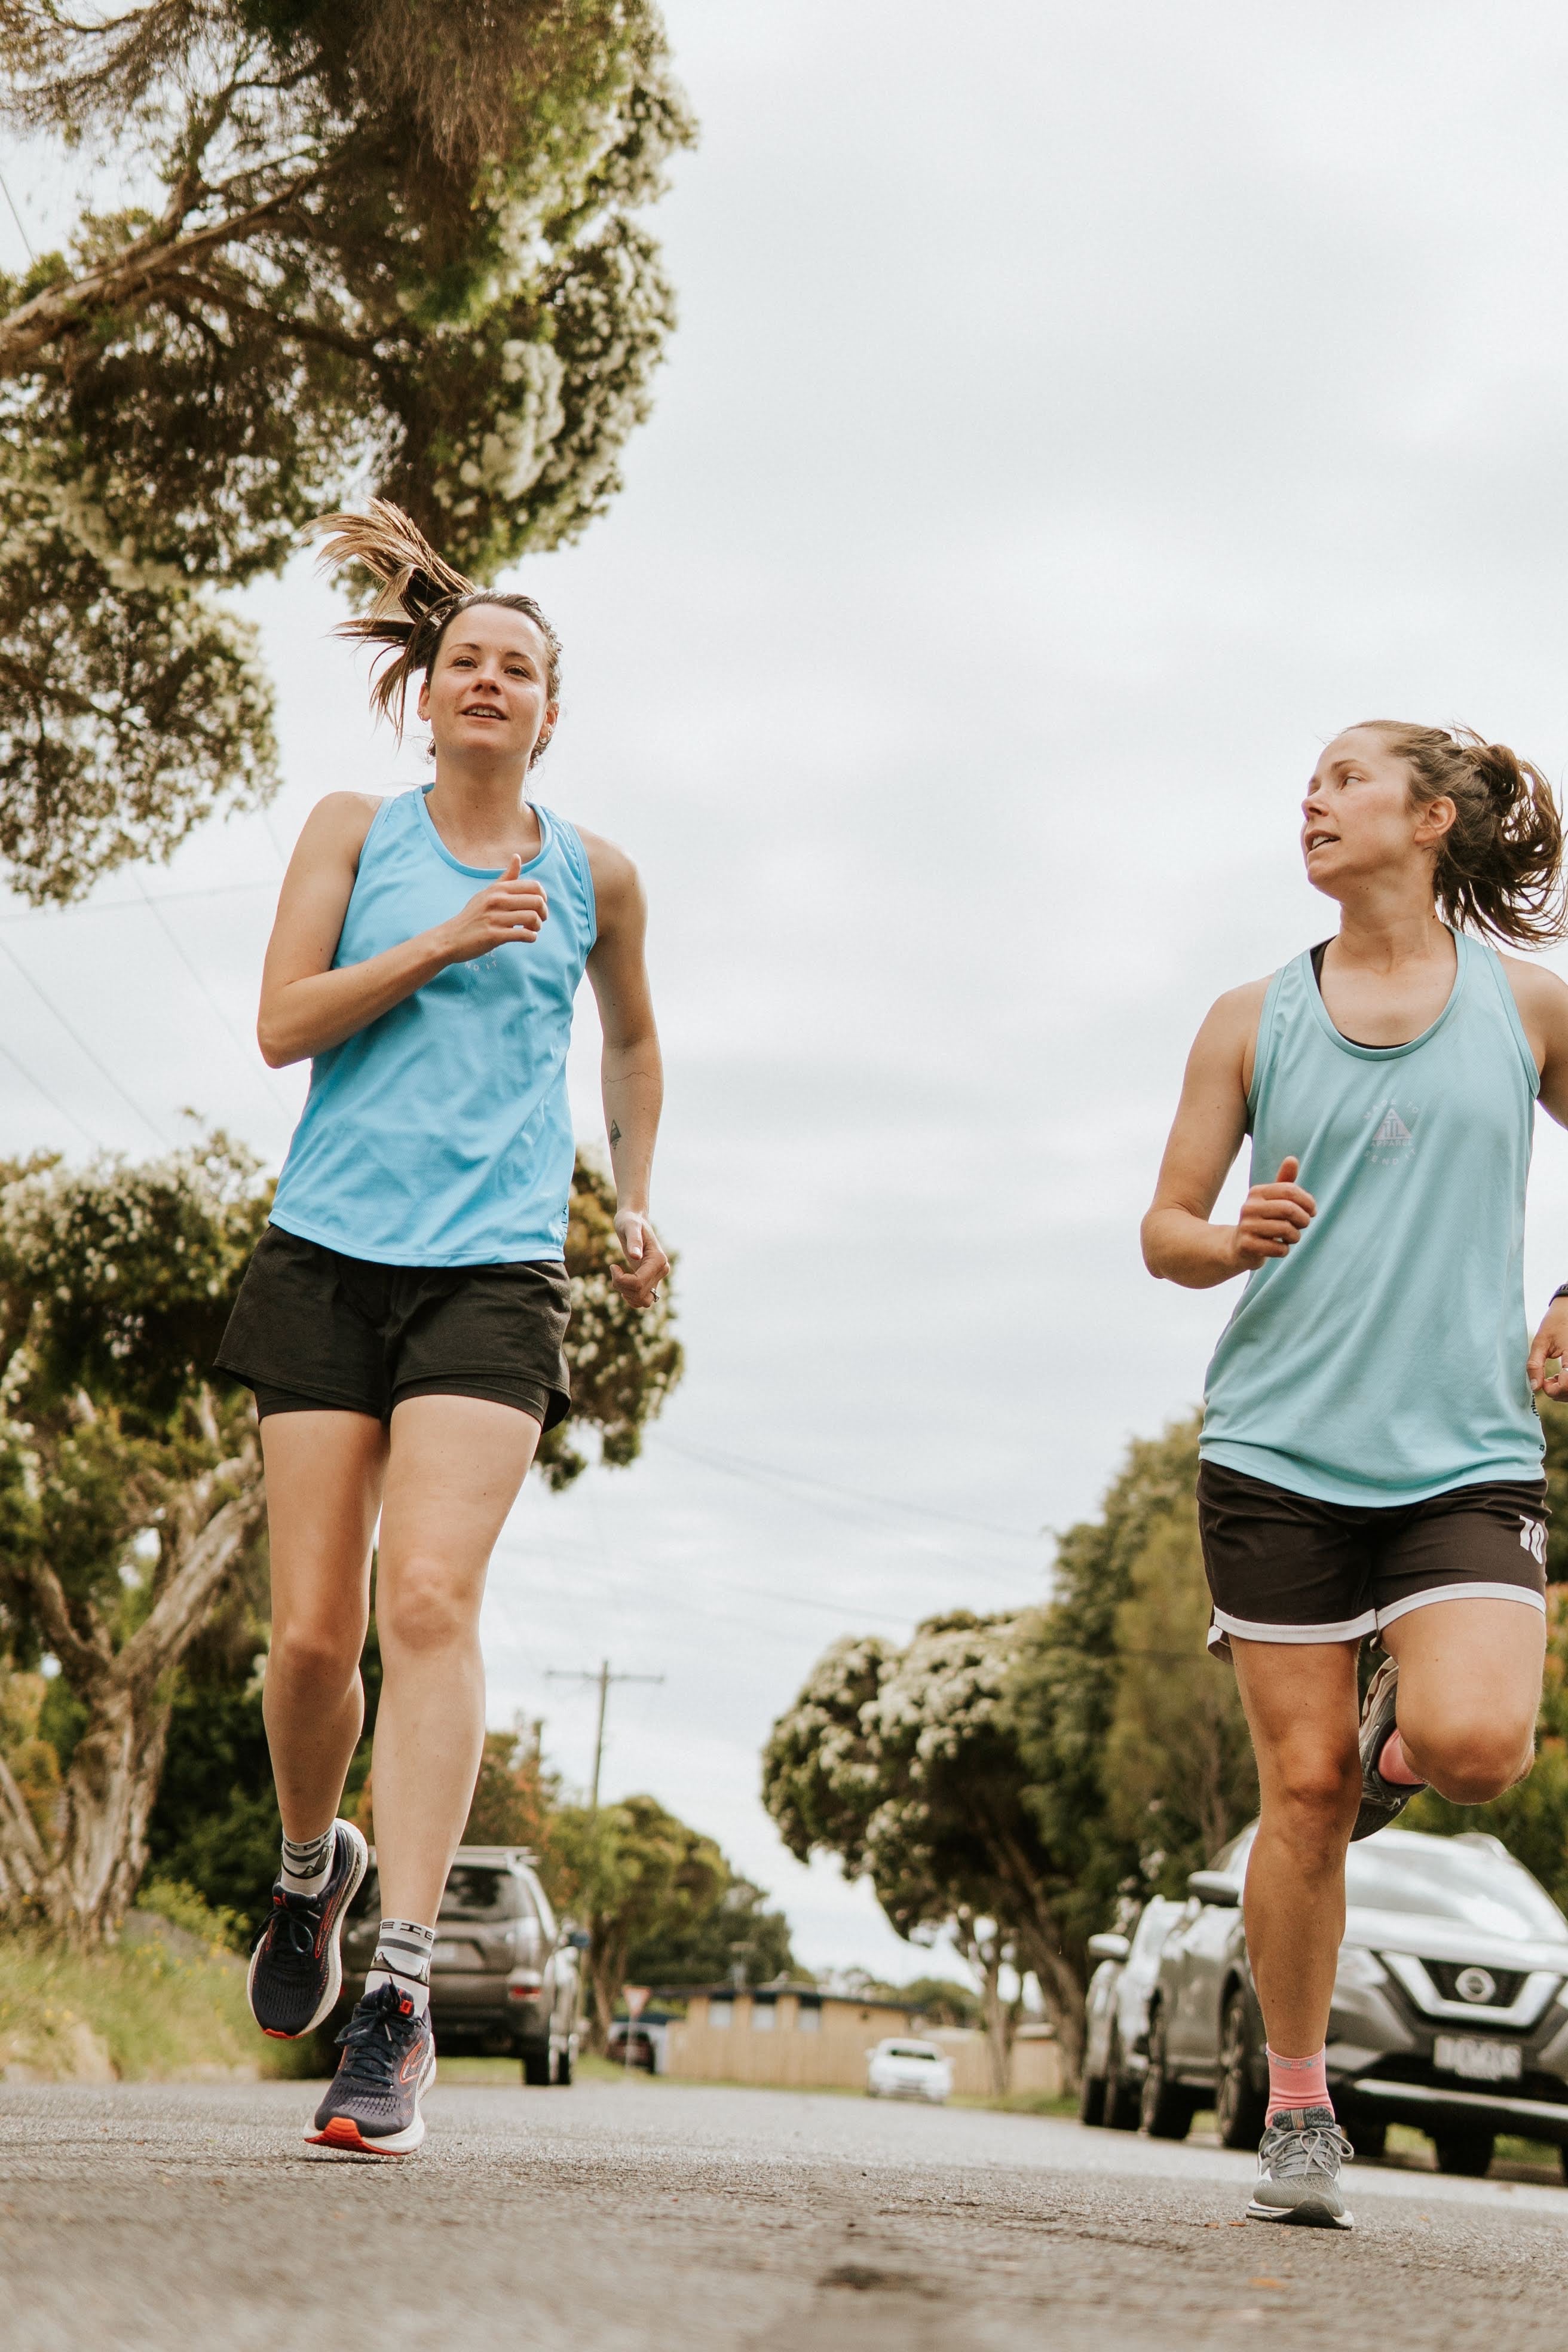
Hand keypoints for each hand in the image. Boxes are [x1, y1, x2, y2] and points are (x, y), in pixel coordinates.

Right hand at [438, 855, 548, 964]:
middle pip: (537, 902)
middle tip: (539, 920)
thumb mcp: (487, 892)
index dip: (543, 897)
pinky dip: (531, 937)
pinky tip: (527, 937)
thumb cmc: (472, 915)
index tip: (539, 906)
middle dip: (543, 913)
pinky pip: (524, 935)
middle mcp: (497, 900)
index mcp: (498, 889)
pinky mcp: (494, 935)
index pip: (534, 887)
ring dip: (537, 926)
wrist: (451, 937)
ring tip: (532, 929)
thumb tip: (517, 856)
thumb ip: (506, 878)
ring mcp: (495, 918)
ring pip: (532, 918)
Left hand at [612, 1209, 668, 1310]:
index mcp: (659, 1260)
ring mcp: (658, 1277)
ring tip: (618, 1276)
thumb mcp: (629, 1227)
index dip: (621, 1280)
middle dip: (621, 1285)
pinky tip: (623, 1282)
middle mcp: (662, 1270)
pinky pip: (643, 1300)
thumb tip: (635, 1256)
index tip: (613, 1266)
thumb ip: (634, 1240)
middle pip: (640, 1294)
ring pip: (643, 1301)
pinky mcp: (651, 1280)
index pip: (639, 1283)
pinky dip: (631, 1297)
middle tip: (614, 1269)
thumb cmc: (629, 1221)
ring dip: (626, 1293)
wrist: (633, 1220)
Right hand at [1230, 1156, 1315, 1271]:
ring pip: (1285, 1229)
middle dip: (1304, 1219)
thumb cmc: (1263, 1220)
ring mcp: (1246, 1226)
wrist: (1238, 1246)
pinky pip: (1278, 1248)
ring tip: (1291, 1237)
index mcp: (1257, 1192)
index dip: (1308, 1201)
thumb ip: (1285, 1182)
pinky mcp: (1247, 1245)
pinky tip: (1279, 1248)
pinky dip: (1284, 1250)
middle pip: (1289, 1209)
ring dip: (1295, 1236)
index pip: (1290, 1190)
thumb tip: (1292, 1159)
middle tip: (1304, 1225)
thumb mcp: (1273, 1200)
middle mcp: (1249, 1207)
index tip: (1312, 1211)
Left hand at [1528, 1296, 1567, 1397]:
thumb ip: (1535, 1365)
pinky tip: (1560, 1377)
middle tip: (1546, 1382)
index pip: (1567, 1385)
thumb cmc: (1556, 1322)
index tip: (1543, 1382)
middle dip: (1558, 1393)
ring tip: (1552, 1379)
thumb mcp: (1541, 1341)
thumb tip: (1535, 1387)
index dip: (1554, 1390)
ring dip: (1564, 1391)